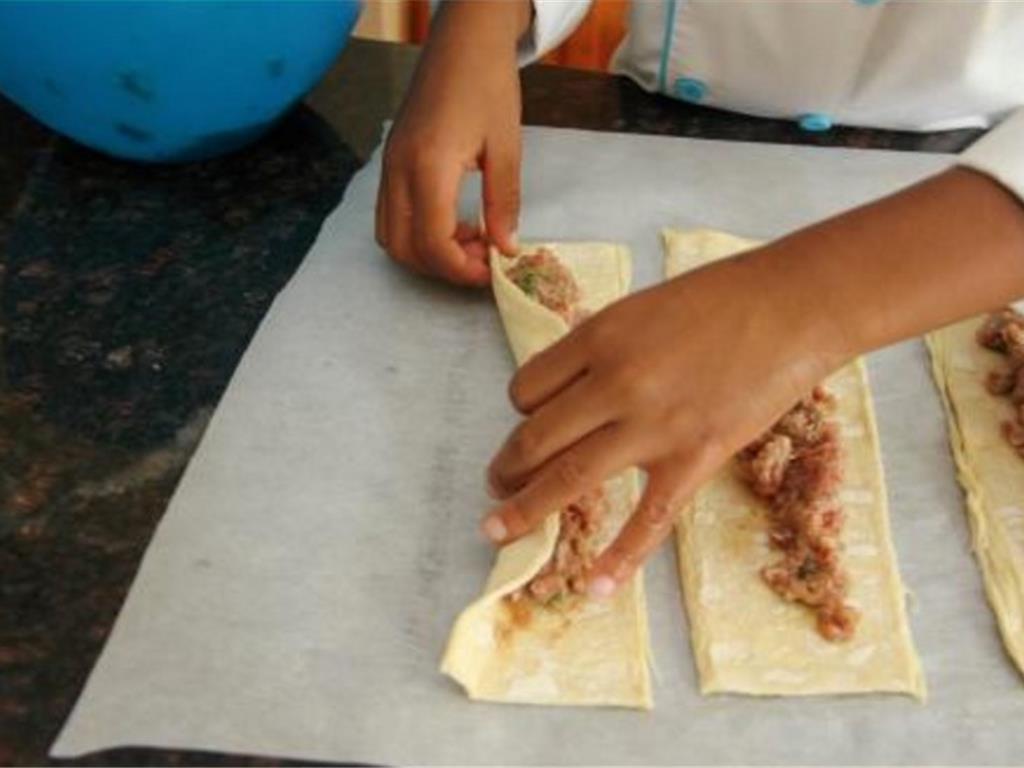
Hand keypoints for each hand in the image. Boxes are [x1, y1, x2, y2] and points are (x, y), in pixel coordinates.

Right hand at [375, 0, 530, 284]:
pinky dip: (417, 233)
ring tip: (469, 240)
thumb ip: (504, 202)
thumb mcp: (506, 146)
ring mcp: (388, 166)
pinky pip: (390, 215)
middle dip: (443, 267)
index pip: (432, 244)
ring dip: (427, 252)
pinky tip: (453, 222)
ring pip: (391, 236)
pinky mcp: (390, 162)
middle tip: (483, 258)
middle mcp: (397, 171)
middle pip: (404, 248)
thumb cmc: (488, 84)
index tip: (494, 269)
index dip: (462, 269)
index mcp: (427, 167)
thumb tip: (506, 249)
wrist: (463, 39)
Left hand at [482, 248, 839, 595]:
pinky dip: (620, 558)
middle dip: (507, 467)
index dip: (521, 411)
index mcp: (597, 337)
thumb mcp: (640, 309)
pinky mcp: (694, 458)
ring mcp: (653, 425)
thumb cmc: (721, 296)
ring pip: (569, 478)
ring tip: (497, 529)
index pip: (526, 388)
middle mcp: (614, 382)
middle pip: (535, 437)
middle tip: (495, 484)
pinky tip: (594, 587)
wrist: (793, 306)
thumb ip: (600, 352)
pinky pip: (647, 519)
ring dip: (526, 509)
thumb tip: (570, 395)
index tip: (532, 421)